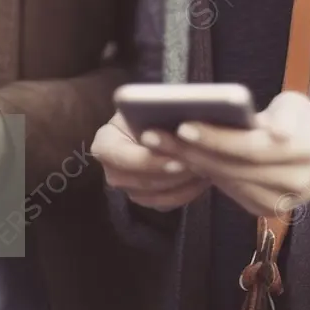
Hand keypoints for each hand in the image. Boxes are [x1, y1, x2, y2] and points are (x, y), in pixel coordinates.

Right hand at [92, 112, 208, 210]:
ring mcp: (128, 188)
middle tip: (199, 165)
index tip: (177, 159)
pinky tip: (203, 177)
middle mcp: (112, 170)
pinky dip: (186, 192)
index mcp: (105, 142)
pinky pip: (166, 203)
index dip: (149, 161)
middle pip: (140, 182)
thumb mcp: (148, 106)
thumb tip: (175, 129)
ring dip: (182, 184)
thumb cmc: (149, 109)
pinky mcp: (146, 199)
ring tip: (204, 168)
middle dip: (172, 175)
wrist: (154, 119)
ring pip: (155, 196)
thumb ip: (154, 118)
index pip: (122, 158)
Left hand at [140, 92, 309, 217]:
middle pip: (230, 166)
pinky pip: (229, 191)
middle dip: (189, 149)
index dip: (215, 137)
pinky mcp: (266, 211)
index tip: (182, 123)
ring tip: (157, 144)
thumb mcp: (298, 105)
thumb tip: (271, 129)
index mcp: (301, 150)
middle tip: (153, 134)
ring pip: (225, 181)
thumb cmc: (304, 123)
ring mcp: (278, 202)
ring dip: (189, 163)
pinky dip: (203, 174)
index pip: (248, 145)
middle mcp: (291, 182)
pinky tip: (179, 158)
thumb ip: (284, 113)